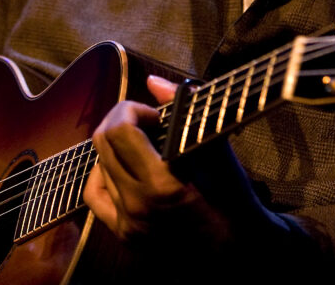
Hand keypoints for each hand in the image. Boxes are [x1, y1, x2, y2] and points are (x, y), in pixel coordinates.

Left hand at [83, 75, 231, 255]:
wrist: (238, 251)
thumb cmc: (232, 196)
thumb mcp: (215, 149)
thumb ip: (183, 110)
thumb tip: (153, 82)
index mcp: (162, 183)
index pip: (121, 129)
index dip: (133, 109)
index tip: (155, 115)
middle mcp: (138, 204)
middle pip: (103, 142)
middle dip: (121, 120)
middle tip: (146, 122)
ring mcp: (129, 223)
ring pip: (98, 164)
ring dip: (115, 146)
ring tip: (140, 145)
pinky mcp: (125, 235)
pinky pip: (95, 194)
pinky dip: (104, 173)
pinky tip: (125, 169)